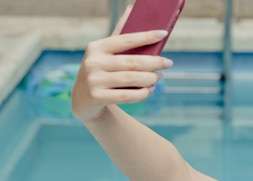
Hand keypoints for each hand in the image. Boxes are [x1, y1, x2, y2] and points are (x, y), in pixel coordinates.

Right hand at [71, 6, 173, 121]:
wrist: (84, 99)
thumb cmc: (102, 71)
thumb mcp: (106, 53)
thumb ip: (120, 34)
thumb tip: (131, 8)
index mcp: (97, 47)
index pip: (125, 39)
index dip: (146, 36)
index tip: (163, 33)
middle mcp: (93, 62)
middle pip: (132, 62)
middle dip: (154, 62)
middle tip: (168, 62)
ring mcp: (94, 81)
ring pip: (132, 79)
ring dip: (151, 79)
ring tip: (159, 77)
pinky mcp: (98, 97)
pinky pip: (128, 95)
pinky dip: (143, 93)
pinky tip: (149, 90)